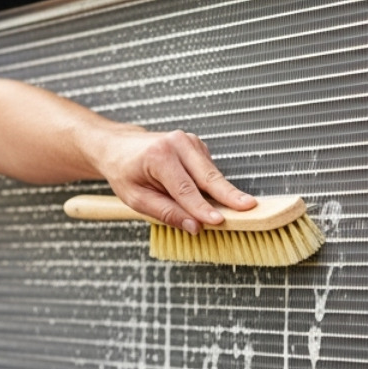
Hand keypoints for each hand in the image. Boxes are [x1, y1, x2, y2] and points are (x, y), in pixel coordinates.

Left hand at [98, 129, 253, 232]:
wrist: (119, 147)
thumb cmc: (125, 172)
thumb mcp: (136, 198)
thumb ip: (167, 212)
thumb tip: (195, 226)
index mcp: (159, 155)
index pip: (185, 188)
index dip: (202, 208)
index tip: (218, 221)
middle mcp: (177, 143)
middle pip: (208, 175)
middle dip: (229, 194)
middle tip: (248, 207)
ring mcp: (190, 141)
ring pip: (212, 173)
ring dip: (223, 192)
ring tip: (237, 207)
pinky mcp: (197, 145)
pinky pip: (209, 170)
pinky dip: (211, 185)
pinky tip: (207, 194)